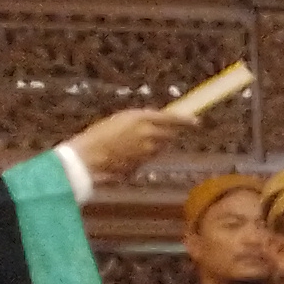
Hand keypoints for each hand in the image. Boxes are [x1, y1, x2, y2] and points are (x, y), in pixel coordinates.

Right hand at [63, 103, 187, 188]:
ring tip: (129, 144)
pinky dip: (142, 157)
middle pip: (169, 135)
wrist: (87, 157)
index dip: (186, 120)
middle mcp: (148, 135)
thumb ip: (140, 121)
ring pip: (159, 148)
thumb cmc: (99, 135)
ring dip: (152, 146)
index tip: (196, 122)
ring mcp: (147, 152)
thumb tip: (157, 123)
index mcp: (141, 118)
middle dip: (167, 134)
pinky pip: (147, 159)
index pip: (172, 119)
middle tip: (154, 133)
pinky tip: (124, 155)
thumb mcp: (120, 119)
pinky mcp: (142, 165)